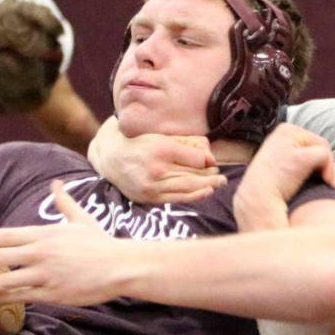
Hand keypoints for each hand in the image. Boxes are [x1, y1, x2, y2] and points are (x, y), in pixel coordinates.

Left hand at [0, 180, 126, 305]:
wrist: (121, 267)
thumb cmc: (101, 243)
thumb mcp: (82, 219)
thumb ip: (64, 203)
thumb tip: (56, 184)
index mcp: (43, 235)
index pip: (5, 234)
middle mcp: (40, 254)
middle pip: (0, 257)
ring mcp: (45, 276)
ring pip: (7, 281)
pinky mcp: (53, 294)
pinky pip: (23, 296)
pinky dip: (6, 297)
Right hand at [88, 117, 225, 203]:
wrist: (111, 158)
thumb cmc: (140, 143)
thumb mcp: (161, 135)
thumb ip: (186, 143)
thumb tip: (210, 158)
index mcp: (161, 148)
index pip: (196, 160)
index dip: (207, 162)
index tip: (213, 163)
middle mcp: (157, 168)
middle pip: (193, 176)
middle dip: (212, 177)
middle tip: (223, 177)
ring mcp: (152, 185)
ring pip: (187, 188)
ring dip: (206, 187)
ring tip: (218, 184)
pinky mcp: (148, 197)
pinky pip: (176, 199)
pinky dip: (193, 197)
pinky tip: (205, 193)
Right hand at [234, 123, 334, 231]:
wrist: (257, 201)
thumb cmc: (269, 188)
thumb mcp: (282, 163)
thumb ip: (301, 156)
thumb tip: (328, 163)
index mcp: (281, 132)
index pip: (311, 140)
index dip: (322, 158)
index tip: (326, 175)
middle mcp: (285, 131)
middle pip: (319, 144)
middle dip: (330, 164)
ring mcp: (291, 143)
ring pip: (324, 150)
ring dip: (333, 170)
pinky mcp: (300, 157)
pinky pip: (325, 157)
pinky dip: (331, 171)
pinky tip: (330, 184)